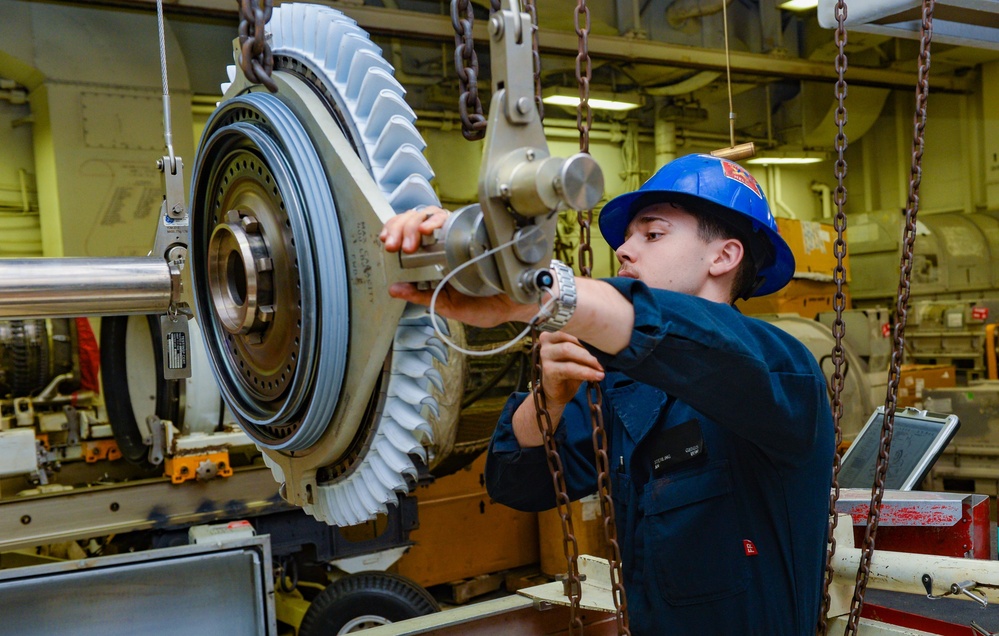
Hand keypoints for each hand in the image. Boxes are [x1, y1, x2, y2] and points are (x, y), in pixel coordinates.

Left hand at [380, 206, 535, 327]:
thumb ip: (422, 297)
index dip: (394, 233)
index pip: (408, 236)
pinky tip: (429, 229)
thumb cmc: (487, 304)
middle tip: (395, 245)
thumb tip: (394, 289)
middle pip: (415, 220)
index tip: (387, 243)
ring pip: (430, 213)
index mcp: (434, 259)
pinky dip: (437, 219)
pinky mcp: (474, 228)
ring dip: (415, 222)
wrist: (518, 302)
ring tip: (413, 239)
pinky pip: (453, 216)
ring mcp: (460, 233)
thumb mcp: (448, 306)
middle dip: (400, 227)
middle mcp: (444, 242)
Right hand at [534, 331, 604, 404]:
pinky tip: (597, 376)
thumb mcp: (580, 353)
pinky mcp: (548, 370)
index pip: (572, 323)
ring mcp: (545, 354)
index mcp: (555, 329)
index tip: (607, 335)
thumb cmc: (571, 367)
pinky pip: (569, 368)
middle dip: (591, 345)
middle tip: (608, 353)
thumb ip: (588, 344)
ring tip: (602, 367)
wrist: (559, 392)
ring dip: (588, 358)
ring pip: (567, 350)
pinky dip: (586, 372)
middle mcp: (546, 339)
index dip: (589, 328)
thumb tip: (610, 338)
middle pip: (570, 335)